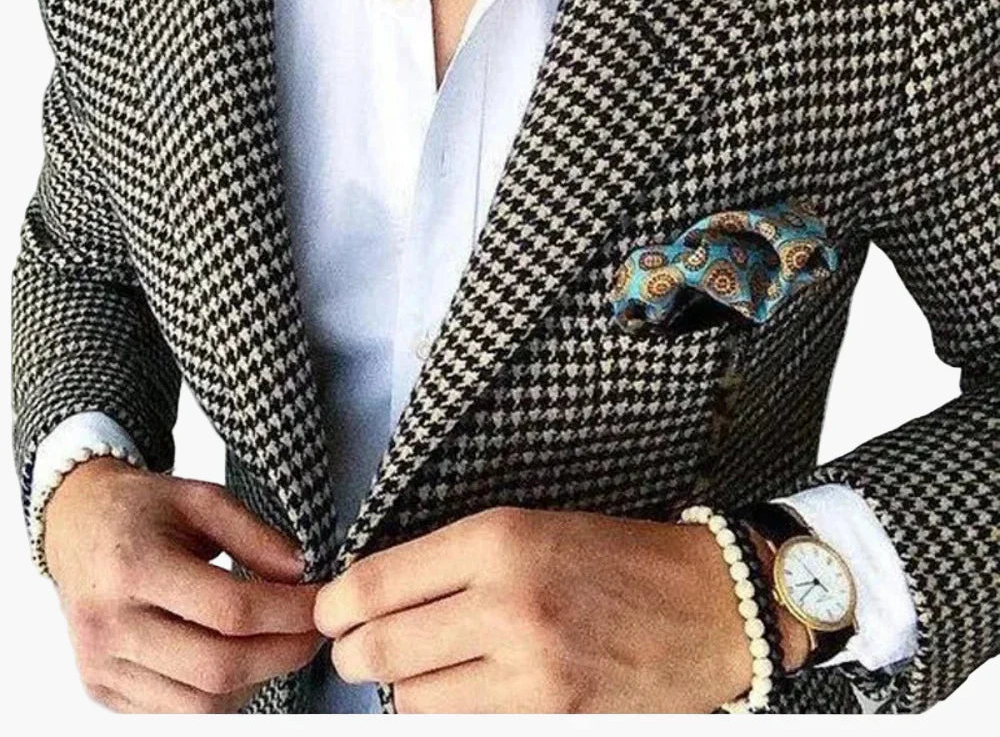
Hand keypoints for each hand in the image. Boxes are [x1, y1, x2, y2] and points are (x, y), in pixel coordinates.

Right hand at [45, 456, 323, 712]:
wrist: (76, 526)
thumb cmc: (143, 508)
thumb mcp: (203, 498)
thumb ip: (256, 535)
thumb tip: (302, 573)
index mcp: (134, 567)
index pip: (230, 610)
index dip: (289, 612)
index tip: (322, 603)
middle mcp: (110, 625)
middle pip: (217, 667)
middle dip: (283, 654)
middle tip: (315, 632)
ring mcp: (101, 665)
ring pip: (199, 706)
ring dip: (256, 680)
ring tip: (283, 644)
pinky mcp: (101, 690)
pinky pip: (174, 714)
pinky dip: (220, 695)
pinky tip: (243, 658)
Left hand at [313, 506, 808, 712]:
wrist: (709, 605)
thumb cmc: (616, 555)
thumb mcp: (529, 528)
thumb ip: (452, 560)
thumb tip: (376, 597)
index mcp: (499, 539)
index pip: (377, 583)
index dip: (337, 604)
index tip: (331, 611)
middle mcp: (508, 603)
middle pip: (381, 649)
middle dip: (352, 654)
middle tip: (353, 649)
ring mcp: (531, 671)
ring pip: (412, 700)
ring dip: (400, 688)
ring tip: (417, 668)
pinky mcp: (552, 719)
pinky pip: (461, 726)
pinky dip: (444, 712)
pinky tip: (458, 689)